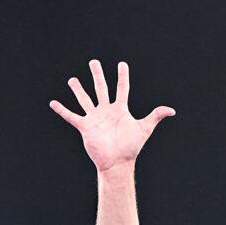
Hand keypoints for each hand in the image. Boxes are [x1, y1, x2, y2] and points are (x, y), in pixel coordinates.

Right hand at [49, 59, 173, 173]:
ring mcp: (95, 118)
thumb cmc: (131, 147)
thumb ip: (155, 116)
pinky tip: (53, 103)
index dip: (122, 76)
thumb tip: (172, 110)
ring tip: (72, 80)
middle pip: (101, 88)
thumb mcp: (144, 129)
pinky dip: (62, 110)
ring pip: (85, 99)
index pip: (121, 88)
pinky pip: (71, 116)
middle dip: (97, 75)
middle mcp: (106, 111)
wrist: (117, 163)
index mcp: (120, 110)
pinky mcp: (85, 127)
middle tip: (93, 62)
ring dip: (78, 90)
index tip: (122, 64)